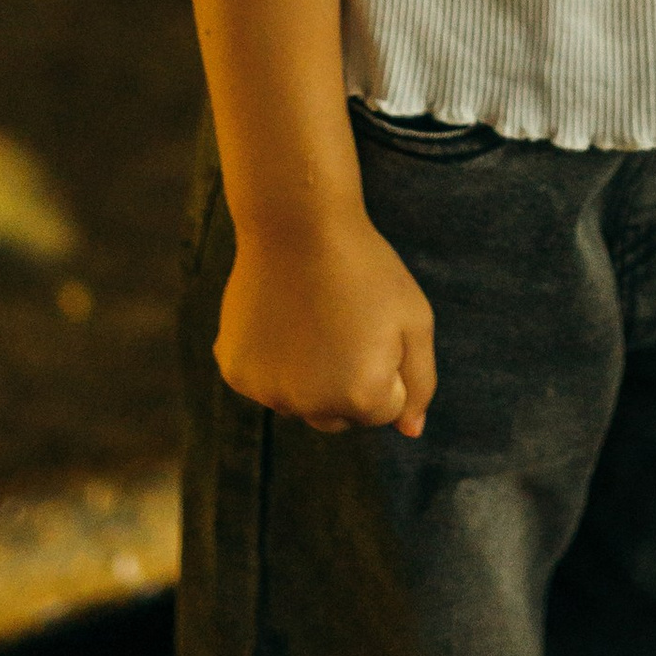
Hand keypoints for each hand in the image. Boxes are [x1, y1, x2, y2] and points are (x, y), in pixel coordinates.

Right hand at [215, 211, 436, 435]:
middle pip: (339, 415)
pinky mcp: (235, 372)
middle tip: (343, 324)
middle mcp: (310, 406)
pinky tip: (279, 319)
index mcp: (360, 397)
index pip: (385, 410)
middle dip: (347, 383)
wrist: (298, 224)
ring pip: (299, 401)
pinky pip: (264, 383)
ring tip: (310, 318)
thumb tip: (411, 431)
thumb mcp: (414, 320)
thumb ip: (420, 382)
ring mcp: (267, 392)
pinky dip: (272, 361)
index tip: (373, 324)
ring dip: (308, 376)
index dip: (385, 364)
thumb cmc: (365, 268)